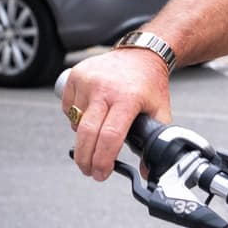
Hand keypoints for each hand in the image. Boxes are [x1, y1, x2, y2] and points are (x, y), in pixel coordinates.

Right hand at [61, 49, 171, 181]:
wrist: (142, 53)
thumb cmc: (150, 84)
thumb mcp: (160, 111)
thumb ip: (155, 141)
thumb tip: (146, 171)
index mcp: (127, 98)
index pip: (110, 136)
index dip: (103, 160)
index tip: (101, 174)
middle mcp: (104, 88)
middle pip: (86, 133)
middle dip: (85, 159)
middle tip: (89, 171)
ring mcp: (87, 80)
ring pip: (76, 122)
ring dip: (83, 136)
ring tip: (98, 133)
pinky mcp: (75, 75)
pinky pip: (68, 108)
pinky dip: (76, 118)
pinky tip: (91, 113)